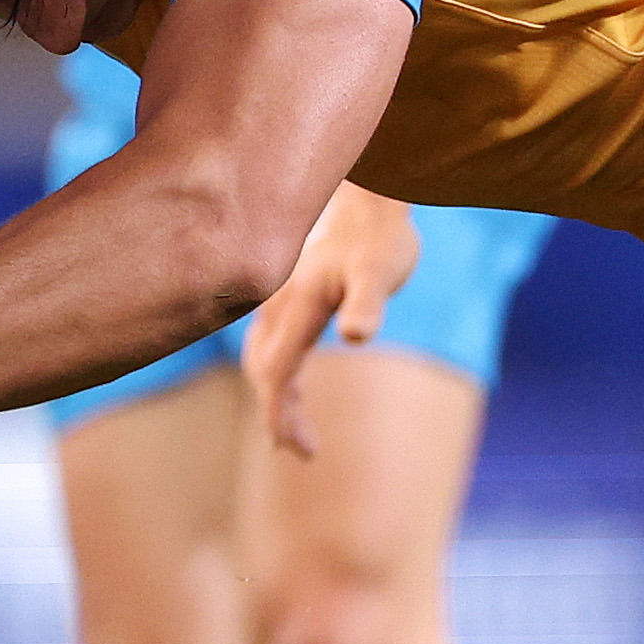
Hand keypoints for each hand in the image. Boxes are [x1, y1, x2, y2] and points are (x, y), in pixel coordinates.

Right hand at [238, 184, 420, 458]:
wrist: (368, 193)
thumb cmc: (379, 235)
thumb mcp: (380, 269)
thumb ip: (368, 302)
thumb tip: (357, 334)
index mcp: (296, 306)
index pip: (275, 372)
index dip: (280, 414)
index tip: (299, 450)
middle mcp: (277, 304)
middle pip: (263, 370)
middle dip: (277, 414)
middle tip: (302, 450)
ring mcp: (277, 298)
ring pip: (262, 358)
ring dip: (275, 396)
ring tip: (296, 431)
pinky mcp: (287, 295)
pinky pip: (269, 343)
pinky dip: (276, 374)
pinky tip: (294, 386)